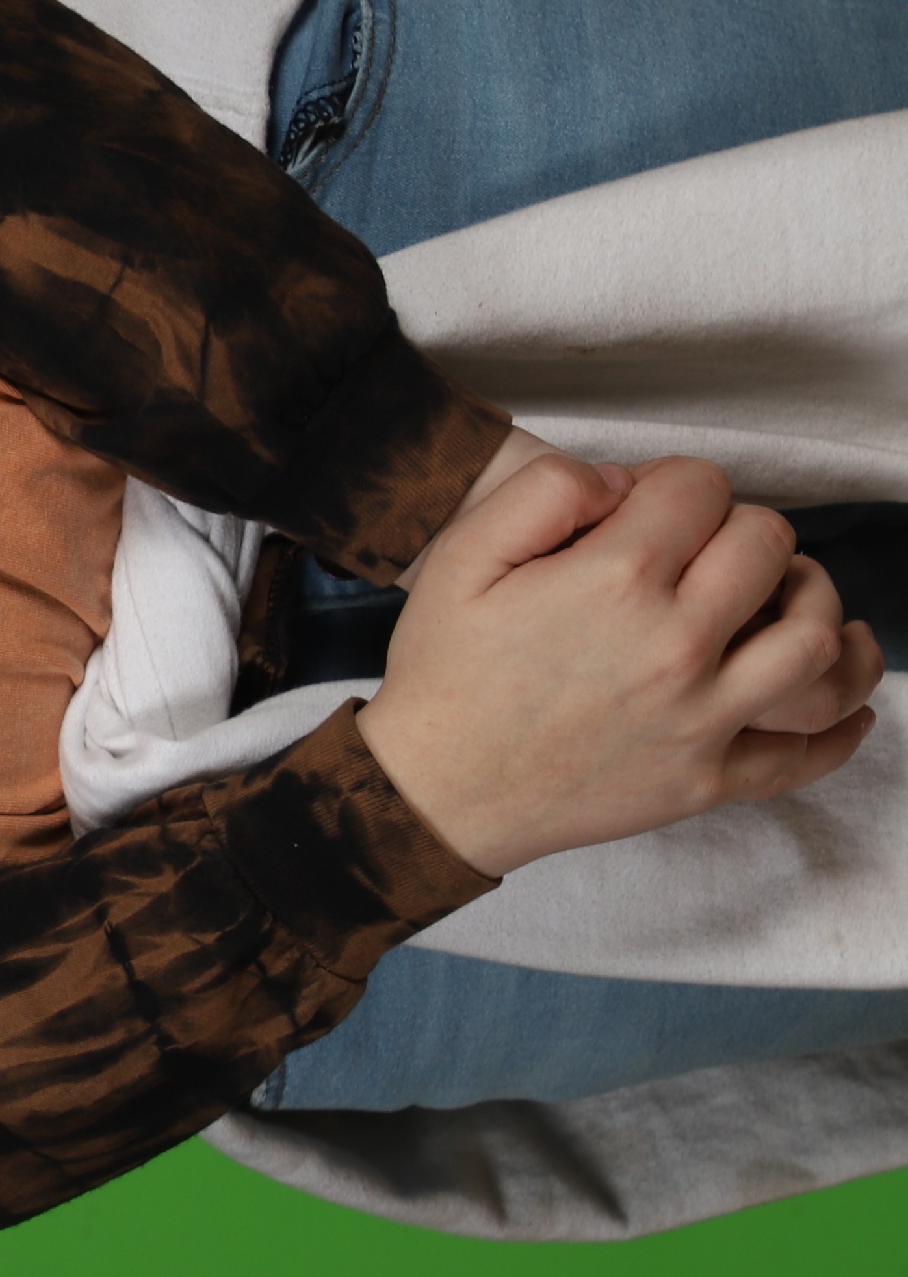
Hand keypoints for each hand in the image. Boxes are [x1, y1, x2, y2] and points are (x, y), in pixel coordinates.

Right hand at [357, 454, 884, 875]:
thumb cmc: (444, 675)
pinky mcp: (708, 779)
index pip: (702, 489)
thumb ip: (543, 491)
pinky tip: (841, 702)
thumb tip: (624, 482)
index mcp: (614, 581)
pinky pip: (807, 752)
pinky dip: (841, 724)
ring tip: (778, 602)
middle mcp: (675, 646)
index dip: (677, 483)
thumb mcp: (461, 557)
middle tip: (705, 551)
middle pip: (770, 548)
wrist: (435, 794)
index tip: (649, 509)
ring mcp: (702, 719)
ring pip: (819, 643)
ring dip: (810, 605)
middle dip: (742, 529)